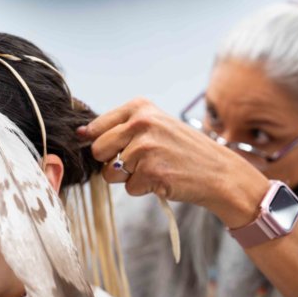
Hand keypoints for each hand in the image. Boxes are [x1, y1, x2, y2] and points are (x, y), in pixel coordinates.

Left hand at [78, 98, 268, 227]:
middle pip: (98, 151)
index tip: (119, 149)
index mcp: (139, 107)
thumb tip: (79, 134)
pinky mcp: (150, 171)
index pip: (95, 128)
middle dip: (113, 162)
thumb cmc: (182, 150)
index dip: (103, 145)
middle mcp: (141, 122)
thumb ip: (119, 127)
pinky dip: (144, 189)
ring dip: (131, 178)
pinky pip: (128, 189)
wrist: (218, 171)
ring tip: (157, 168)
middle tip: (141, 161)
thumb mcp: (155, 125)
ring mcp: (145, 147)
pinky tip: (164, 179)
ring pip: (111, 173)